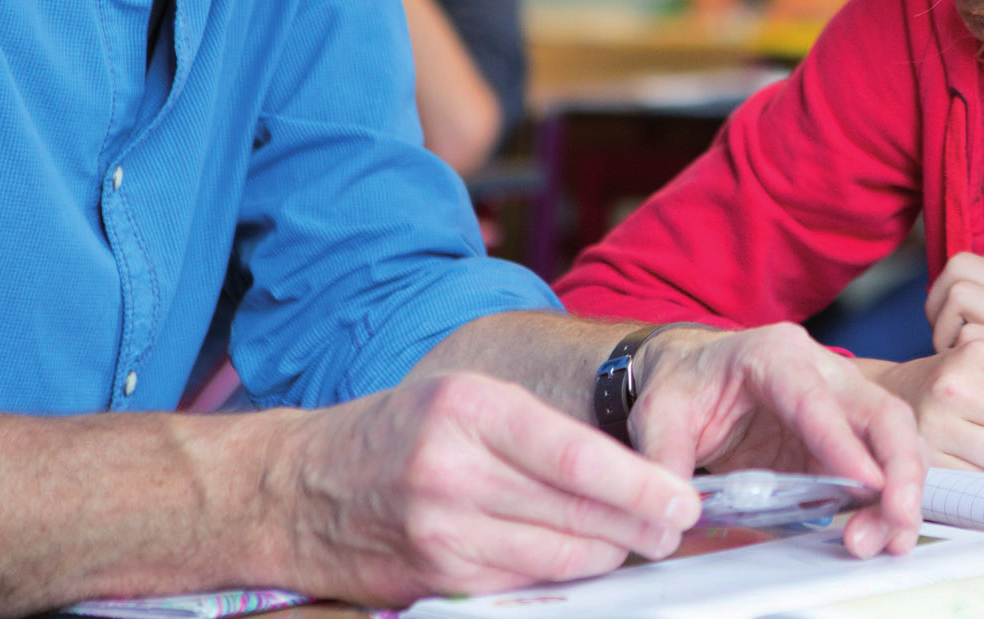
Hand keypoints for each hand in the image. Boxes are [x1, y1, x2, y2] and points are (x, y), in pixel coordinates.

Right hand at [277, 371, 700, 605]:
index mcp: (472, 409)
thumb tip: (625, 468)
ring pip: (555, 557)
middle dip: (638, 525)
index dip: (641, 485)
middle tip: (677, 526)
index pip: (578, 457)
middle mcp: (455, 469)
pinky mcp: (434, 577)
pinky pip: (519, 583)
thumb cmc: (400, 432)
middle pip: (575, 513)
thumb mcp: (466, 400)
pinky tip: (579, 562)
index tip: (683, 499)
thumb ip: (538, 431)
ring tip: (637, 543)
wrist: (300, 486)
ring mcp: (441, 530)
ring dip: (606, 556)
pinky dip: (557, 576)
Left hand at [629, 322, 926, 559]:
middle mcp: (821, 372)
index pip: (816, 400)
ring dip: (899, 492)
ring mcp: (839, 404)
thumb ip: (666, 458)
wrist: (693, 374)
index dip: (843, 443)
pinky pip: (882, 465)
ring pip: (894, 440)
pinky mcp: (843, 439)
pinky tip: (880, 532)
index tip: (866, 484)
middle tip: (896, 519)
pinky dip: (888, 500)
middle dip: (899, 469)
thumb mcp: (659, 414)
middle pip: (881, 413)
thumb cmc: (684, 385)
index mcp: (775, 354)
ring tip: (883, 540)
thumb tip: (675, 512)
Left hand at [927, 253, 983, 468]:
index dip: (953, 292)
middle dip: (938, 307)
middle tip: (948, 344)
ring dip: (948, 335)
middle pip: (958, 272)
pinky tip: (983, 385)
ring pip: (959, 301)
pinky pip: (973, 342)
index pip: (978, 263)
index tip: (954, 325)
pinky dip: (965, 363)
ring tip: (966, 368)